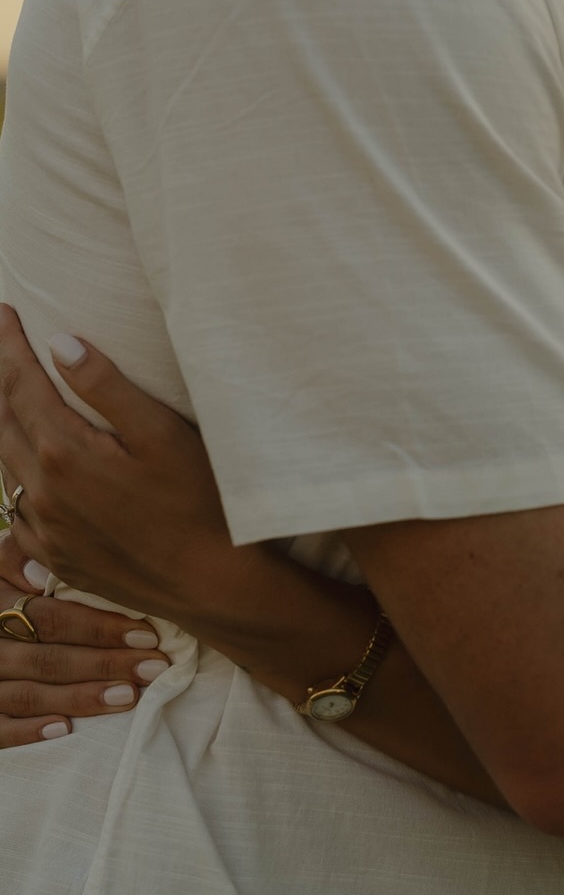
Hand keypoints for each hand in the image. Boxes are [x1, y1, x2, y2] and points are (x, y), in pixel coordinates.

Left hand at [0, 306, 261, 626]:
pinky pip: (14, 510)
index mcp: (64, 452)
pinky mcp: (54, 556)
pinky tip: (26, 466)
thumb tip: (61, 343)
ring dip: (3, 423)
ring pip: (4, 465)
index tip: (4, 311)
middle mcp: (40, 491)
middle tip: (0, 342)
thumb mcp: (162, 433)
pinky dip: (13, 475)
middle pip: (1, 420)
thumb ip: (107, 386)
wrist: (210, 583)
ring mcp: (43, 529)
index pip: (21, 383)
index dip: (8, 344)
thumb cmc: (200, 501)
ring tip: (10, 396)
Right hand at [0, 528, 171, 745]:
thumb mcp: (5, 567)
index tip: (146, 634)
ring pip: (27, 693)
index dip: (98, 627)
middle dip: (104, 663)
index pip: (49, 618)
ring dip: (81, 696)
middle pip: (47, 658)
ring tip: (128, 695)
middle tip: (152, 667)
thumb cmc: (6, 591)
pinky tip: (65, 729)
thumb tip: (42, 574)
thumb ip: (20, 560)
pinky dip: (28, 731)